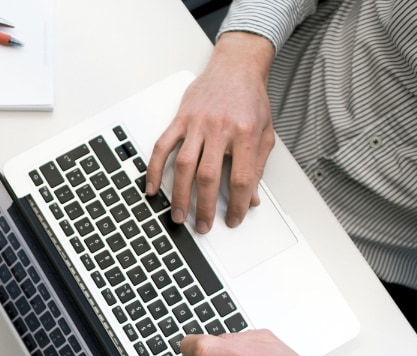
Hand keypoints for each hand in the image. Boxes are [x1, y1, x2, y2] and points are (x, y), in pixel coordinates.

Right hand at [146, 32, 275, 233]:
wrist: (236, 67)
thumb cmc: (250, 100)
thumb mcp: (264, 133)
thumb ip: (257, 166)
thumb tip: (252, 198)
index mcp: (244, 134)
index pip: (241, 178)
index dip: (238, 204)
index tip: (234, 219)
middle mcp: (220, 128)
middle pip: (208, 176)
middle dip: (205, 206)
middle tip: (203, 226)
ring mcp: (197, 123)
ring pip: (184, 165)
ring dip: (180, 194)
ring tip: (179, 215)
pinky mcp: (180, 118)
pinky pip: (163, 146)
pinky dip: (155, 168)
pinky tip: (152, 187)